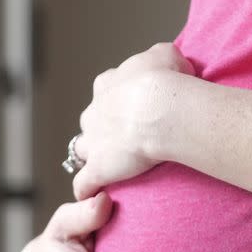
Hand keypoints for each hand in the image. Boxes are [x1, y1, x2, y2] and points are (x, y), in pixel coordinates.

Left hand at [72, 42, 195, 200]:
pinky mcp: (98, 169)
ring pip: (83, 151)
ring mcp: (93, 142)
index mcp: (107, 85)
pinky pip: (85, 184)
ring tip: (110, 168)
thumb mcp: (167, 55)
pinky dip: (88, 190)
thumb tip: (169, 61)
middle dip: (103, 128)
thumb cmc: (166, 80)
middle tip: (127, 136)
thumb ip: (162, 57)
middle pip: (91, 121)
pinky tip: (97, 197)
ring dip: (93, 157)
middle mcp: (94, 112)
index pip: (105, 89)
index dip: (119, 98)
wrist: (160, 108)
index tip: (135, 104)